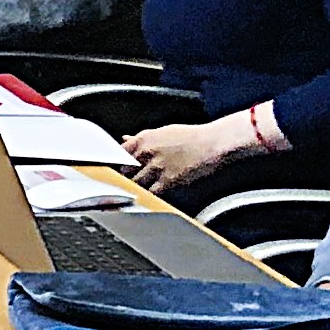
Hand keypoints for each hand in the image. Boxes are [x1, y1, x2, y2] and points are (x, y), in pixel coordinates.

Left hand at [122, 117, 251, 194]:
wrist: (213, 144)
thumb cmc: (191, 137)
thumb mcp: (163, 131)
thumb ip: (141, 138)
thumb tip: (124, 139)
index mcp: (144, 138)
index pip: (118, 153)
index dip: (115, 163)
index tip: (115, 169)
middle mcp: (147, 152)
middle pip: (124, 170)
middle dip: (125, 177)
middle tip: (127, 182)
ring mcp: (157, 167)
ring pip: (136, 183)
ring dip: (136, 187)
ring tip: (136, 191)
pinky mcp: (168, 180)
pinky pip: (151, 192)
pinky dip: (148, 196)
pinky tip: (148, 198)